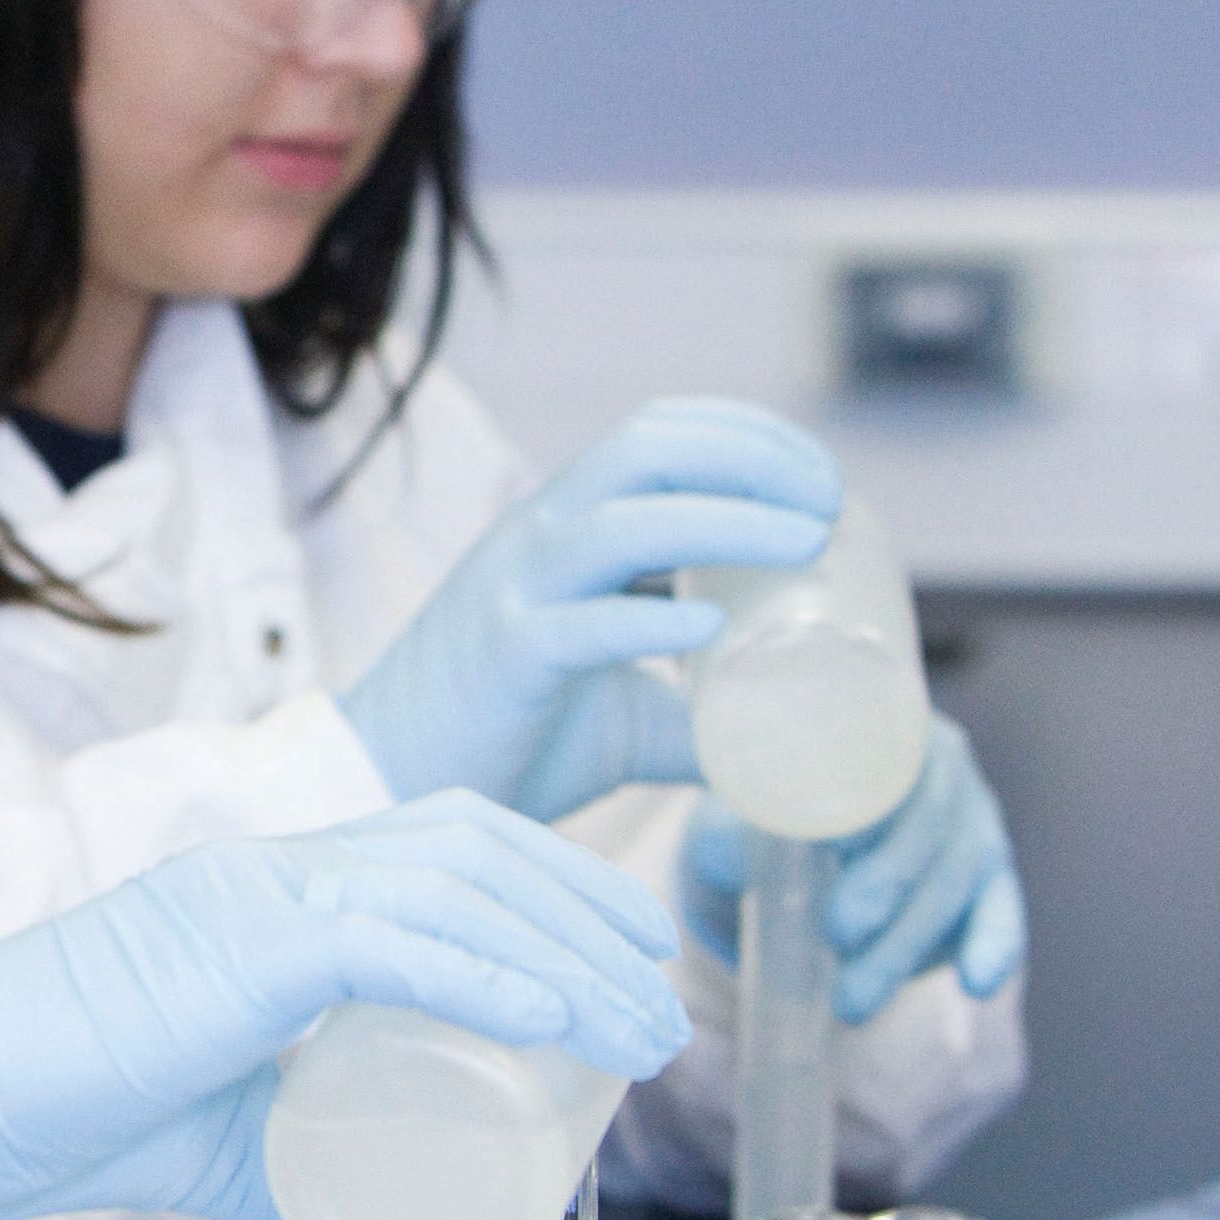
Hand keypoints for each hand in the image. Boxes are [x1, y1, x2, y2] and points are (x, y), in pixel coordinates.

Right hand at [0, 796, 684, 1219]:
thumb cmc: (67, 1116)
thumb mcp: (227, 1135)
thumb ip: (309, 1154)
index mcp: (273, 889)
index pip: (448, 840)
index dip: (557, 883)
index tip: (630, 955)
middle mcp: (272, 867)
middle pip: (476, 847)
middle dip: (592, 911)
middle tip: (663, 996)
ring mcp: (252, 897)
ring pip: (455, 888)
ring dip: (572, 954)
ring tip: (645, 1028)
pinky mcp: (233, 948)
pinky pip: (389, 946)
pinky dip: (489, 978)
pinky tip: (562, 1017)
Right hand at [342, 401, 841, 819]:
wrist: (389, 785)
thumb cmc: (504, 742)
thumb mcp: (623, 715)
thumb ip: (696, 714)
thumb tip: (785, 746)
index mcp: (567, 530)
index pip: (661, 435)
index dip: (750, 436)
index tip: (824, 479)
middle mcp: (541, 538)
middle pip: (649, 448)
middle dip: (753, 457)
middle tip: (829, 503)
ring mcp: (518, 592)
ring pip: (626, 521)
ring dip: (730, 520)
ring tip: (809, 541)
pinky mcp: (506, 658)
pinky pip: (583, 623)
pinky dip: (652, 619)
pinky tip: (711, 628)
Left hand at [681, 716, 1026, 1020]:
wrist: (786, 849)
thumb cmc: (756, 817)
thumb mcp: (735, 805)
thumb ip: (725, 809)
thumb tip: (708, 825)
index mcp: (879, 728)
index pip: (889, 756)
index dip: (870, 802)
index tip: (836, 845)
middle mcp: (939, 766)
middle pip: (926, 826)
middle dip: (885, 888)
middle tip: (836, 934)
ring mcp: (973, 818)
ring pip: (954, 880)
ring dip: (905, 944)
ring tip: (852, 1000)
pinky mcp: (992, 875)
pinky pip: (1001, 909)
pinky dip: (992, 946)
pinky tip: (976, 983)